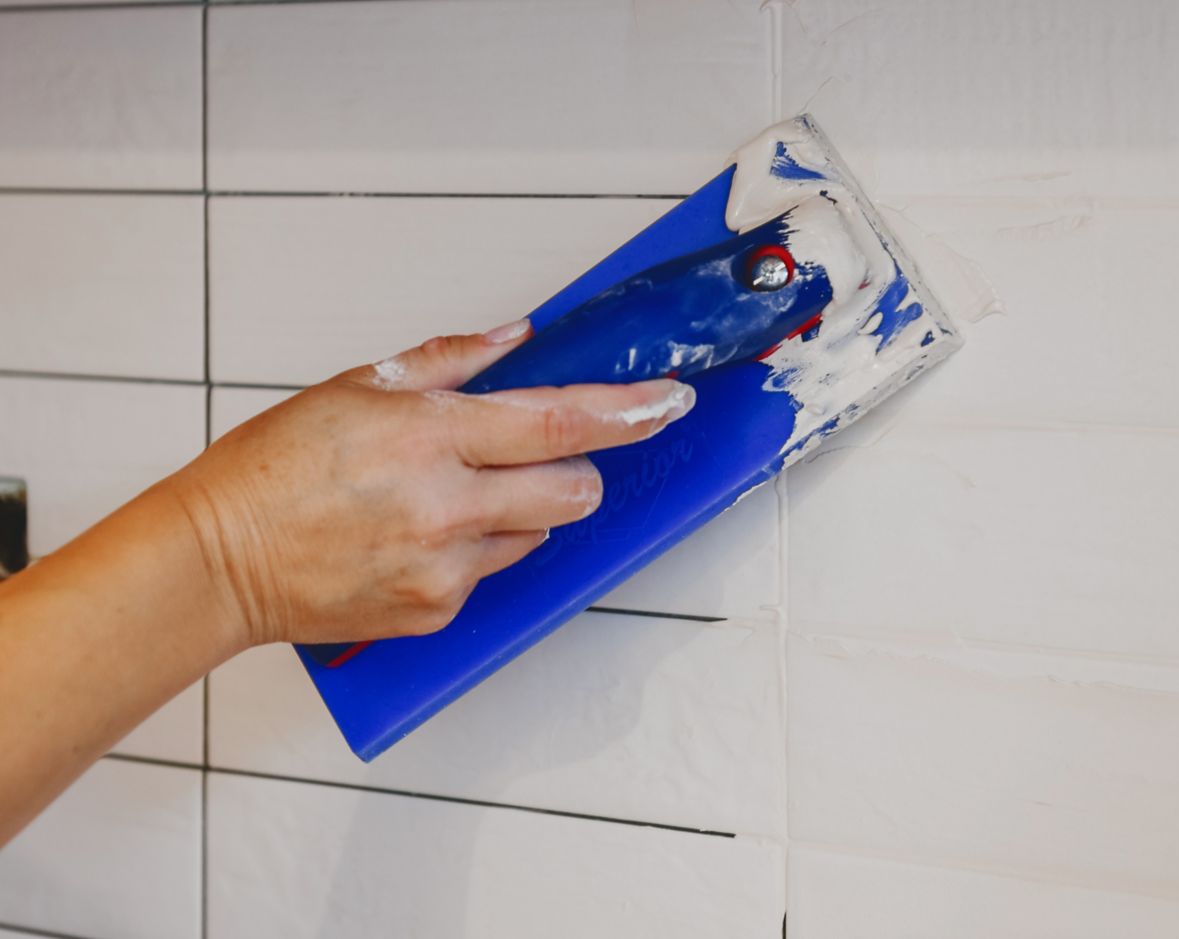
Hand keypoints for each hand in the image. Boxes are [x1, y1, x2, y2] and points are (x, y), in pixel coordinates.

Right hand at [170, 322, 695, 649]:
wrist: (218, 560)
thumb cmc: (273, 468)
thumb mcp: (358, 387)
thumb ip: (450, 360)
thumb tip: (518, 337)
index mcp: (430, 436)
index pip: (561, 422)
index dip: (628, 412)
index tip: (671, 403)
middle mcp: (448, 506)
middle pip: (576, 490)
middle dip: (579, 471)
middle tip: (541, 459)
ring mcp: (445, 567)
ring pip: (536, 532)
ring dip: (517, 509)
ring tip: (444, 498)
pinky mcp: (438, 611)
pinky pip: (491, 572)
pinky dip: (473, 550)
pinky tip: (415, 537)